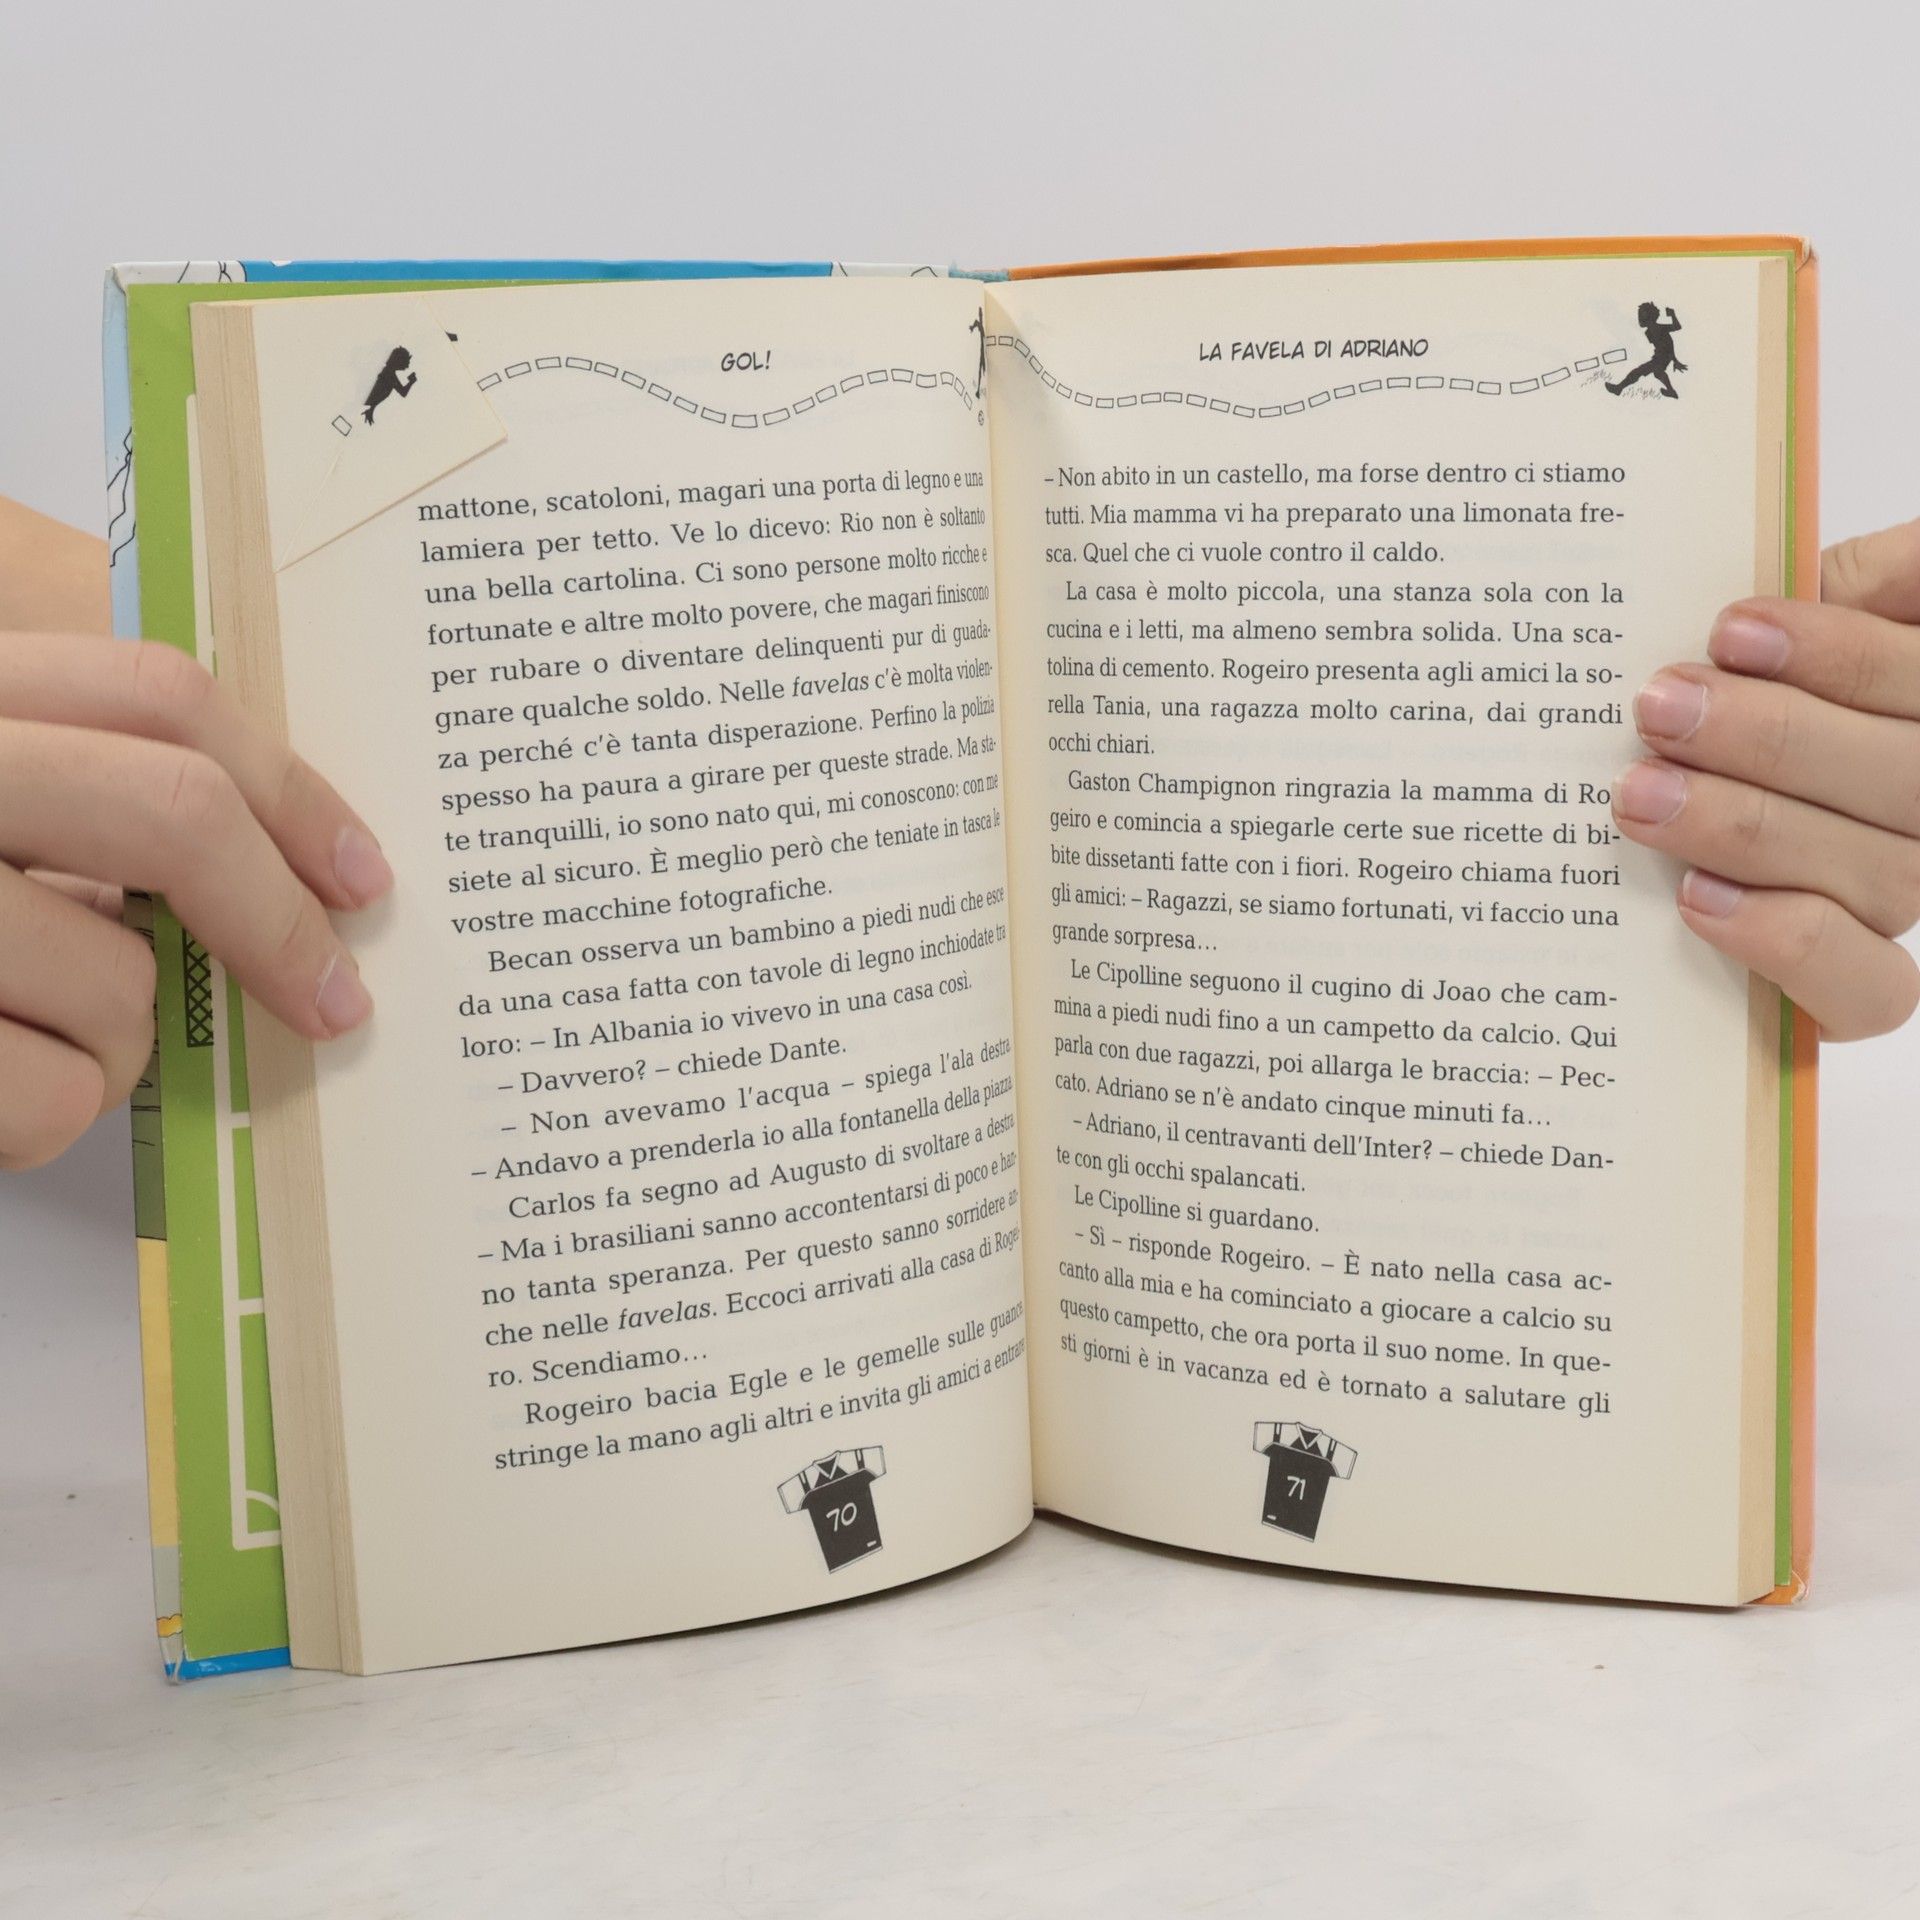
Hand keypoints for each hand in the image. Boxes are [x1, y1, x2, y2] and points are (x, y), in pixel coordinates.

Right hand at [0, 631, 390, 1169]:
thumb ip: (68, 783)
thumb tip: (270, 858)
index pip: (155, 692)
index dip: (287, 787)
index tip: (358, 874)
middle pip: (169, 813)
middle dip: (278, 920)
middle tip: (334, 997)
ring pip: (118, 981)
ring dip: (120, 1040)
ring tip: (39, 1036)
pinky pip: (52, 1097)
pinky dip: (47, 1115)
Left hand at [1613, 518, 1919, 1039]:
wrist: (1706, 837)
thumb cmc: (1754, 703)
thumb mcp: (1797, 631)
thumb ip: (1848, 590)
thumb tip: (1804, 574)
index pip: (1917, 681)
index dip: (1837, 653)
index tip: (1729, 632)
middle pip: (1906, 779)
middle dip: (1774, 738)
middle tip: (1659, 709)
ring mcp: (1910, 897)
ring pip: (1883, 875)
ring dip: (1751, 830)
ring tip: (1641, 795)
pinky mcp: (1865, 990)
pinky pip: (1871, 989)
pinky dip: (1788, 944)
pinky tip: (1697, 900)